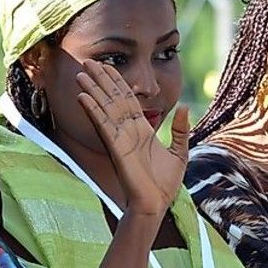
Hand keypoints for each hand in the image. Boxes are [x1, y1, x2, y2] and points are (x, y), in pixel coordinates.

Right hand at [76, 59, 188, 216]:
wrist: (157, 205)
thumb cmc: (166, 184)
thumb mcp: (180, 152)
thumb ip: (182, 130)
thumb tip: (186, 107)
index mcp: (141, 130)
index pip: (127, 100)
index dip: (117, 83)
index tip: (107, 67)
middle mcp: (128, 131)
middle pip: (112, 99)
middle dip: (101, 80)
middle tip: (88, 62)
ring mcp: (120, 139)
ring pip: (105, 109)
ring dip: (93, 90)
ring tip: (81, 73)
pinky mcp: (116, 148)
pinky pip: (103, 125)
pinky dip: (93, 110)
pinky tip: (83, 96)